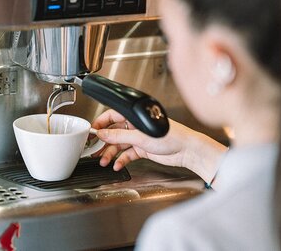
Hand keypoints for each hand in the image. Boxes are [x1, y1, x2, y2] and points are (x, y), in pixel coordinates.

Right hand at [92, 109, 226, 182]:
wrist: (187, 151)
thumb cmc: (172, 136)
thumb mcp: (140, 136)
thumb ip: (119, 135)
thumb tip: (103, 133)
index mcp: (135, 116)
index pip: (113, 116)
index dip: (101, 123)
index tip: (92, 131)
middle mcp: (136, 126)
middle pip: (115, 132)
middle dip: (104, 142)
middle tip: (94, 149)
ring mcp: (140, 138)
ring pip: (120, 144)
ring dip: (111, 153)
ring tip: (104, 161)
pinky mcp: (143, 149)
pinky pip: (128, 154)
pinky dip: (122, 159)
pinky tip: (117, 165)